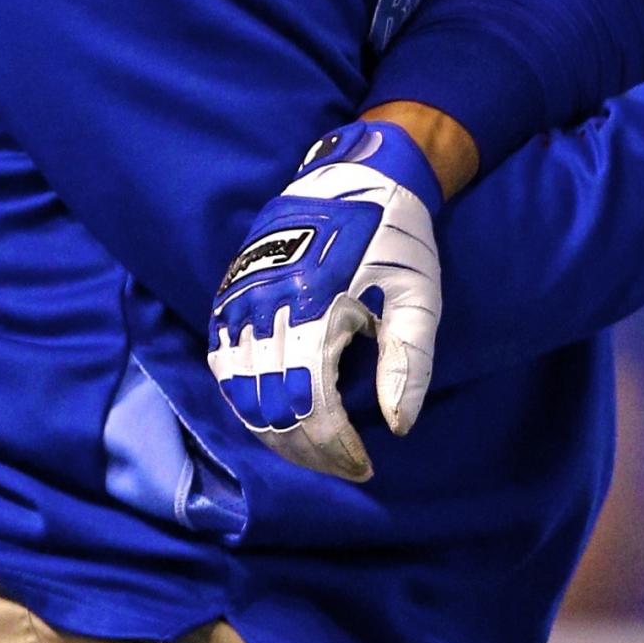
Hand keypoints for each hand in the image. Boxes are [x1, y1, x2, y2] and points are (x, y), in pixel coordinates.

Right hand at [206, 120, 445, 482]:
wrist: (357, 176)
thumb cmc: (397, 239)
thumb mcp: (420, 298)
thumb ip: (409, 363)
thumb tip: (398, 428)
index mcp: (314, 308)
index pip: (311, 405)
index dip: (334, 447)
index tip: (363, 466)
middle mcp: (264, 307)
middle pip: (271, 407)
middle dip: (308, 449)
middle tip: (343, 466)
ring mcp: (238, 300)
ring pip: (240, 392)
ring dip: (274, 431)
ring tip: (313, 451)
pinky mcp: (228, 294)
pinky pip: (223, 363)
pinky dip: (245, 399)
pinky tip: (275, 415)